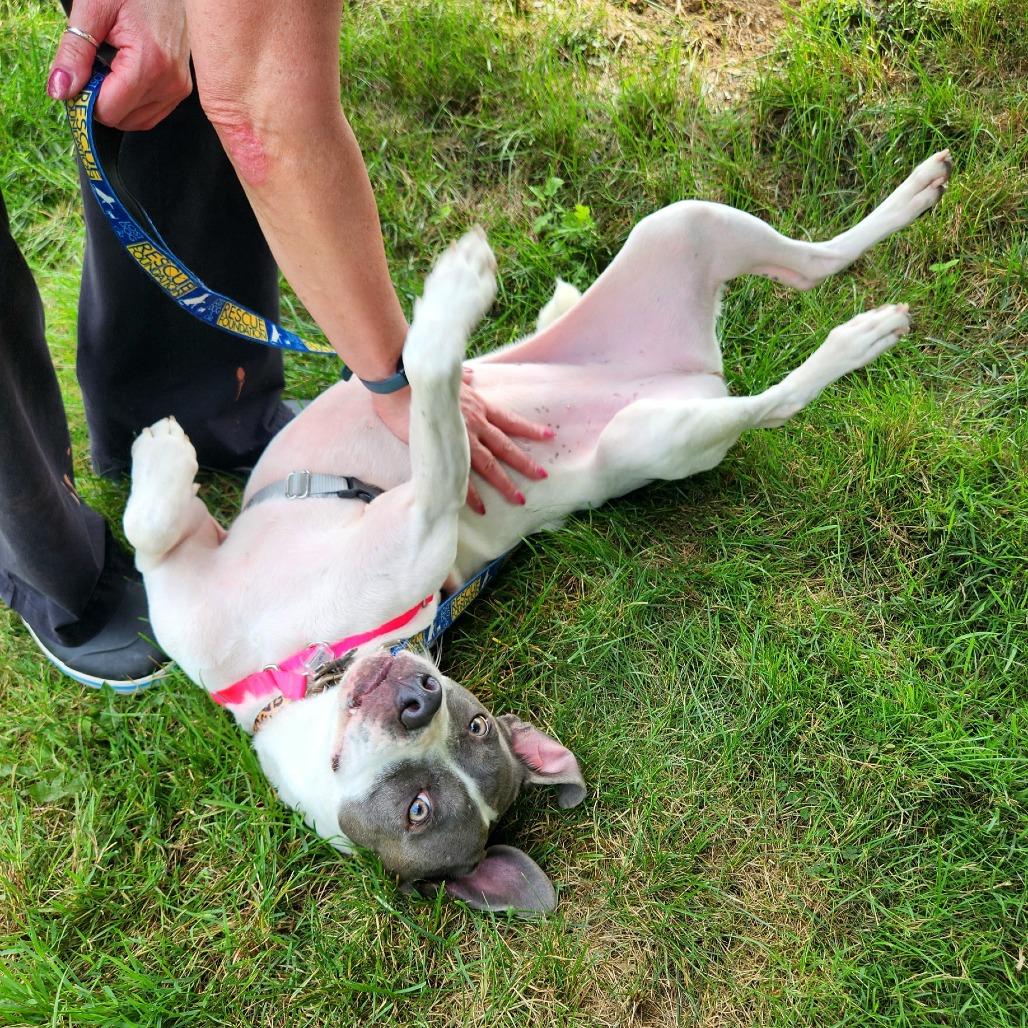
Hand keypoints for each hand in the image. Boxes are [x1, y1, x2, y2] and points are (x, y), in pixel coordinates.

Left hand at [47, 0, 190, 130]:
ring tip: (112, 66)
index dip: (85, 97)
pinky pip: (150, 114)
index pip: (109, 110)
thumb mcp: (93, 10)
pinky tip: (125, 75)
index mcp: (150, 63)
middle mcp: (170, 82)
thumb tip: (60, 90)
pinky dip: (132, 103)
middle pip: (122, 119)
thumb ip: (74, 52)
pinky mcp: (181, 90)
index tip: (79, 74)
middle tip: (96, 64)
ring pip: (136, 121)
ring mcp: (178, 88)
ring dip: (117, 102)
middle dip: (101, 98)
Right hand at [372, 369, 553, 513]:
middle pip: (505, 446)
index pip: (510, 420)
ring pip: (489, 465)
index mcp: (478, 406)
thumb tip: (469, 374)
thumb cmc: (422, 380)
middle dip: (525, 462)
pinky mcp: (445, 452)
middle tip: (542, 476)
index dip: (530, 429)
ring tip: (519, 499)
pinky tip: (482, 508)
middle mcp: (475, 424)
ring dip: (505, 483)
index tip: (549, 436)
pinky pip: (461, 477)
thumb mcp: (450, 377)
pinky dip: (471, 494)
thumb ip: (463, 378)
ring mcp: (461, 439)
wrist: (399, 386)